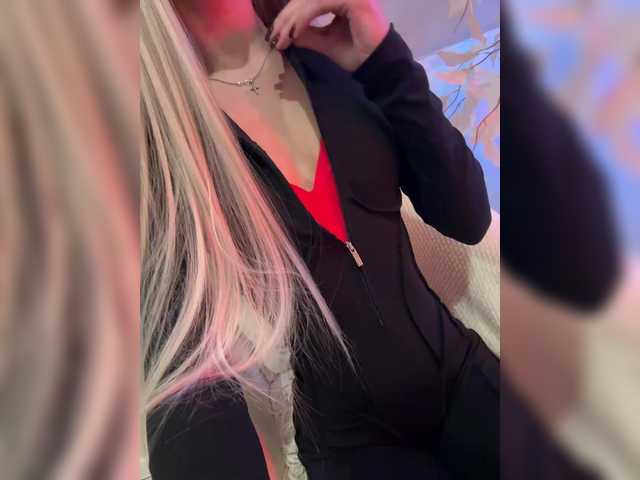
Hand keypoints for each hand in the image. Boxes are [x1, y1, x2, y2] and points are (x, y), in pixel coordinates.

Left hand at [268, 0, 389, 71]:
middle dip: (287, 17)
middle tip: (274, 37)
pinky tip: (295, 34)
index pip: (308, 0)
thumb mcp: (324, 42)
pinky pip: (319, 4)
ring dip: (292, 19)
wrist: (376, 64)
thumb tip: (285, 32)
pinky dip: (304, 18)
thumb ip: (307, 33)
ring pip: (310, 0)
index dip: (289, 16)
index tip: (276, 35)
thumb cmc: (355, 54)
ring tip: (282, 38)